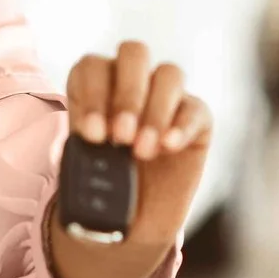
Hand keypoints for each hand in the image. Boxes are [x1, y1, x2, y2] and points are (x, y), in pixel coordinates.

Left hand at [53, 42, 213, 277]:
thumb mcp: (83, 175)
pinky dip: (182, 125)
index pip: (92, 66)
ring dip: (154, 111)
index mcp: (95, 88)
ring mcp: (167, 98)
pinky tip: (169, 147)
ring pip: (169, 74)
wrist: (134, 225)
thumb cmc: (104, 191)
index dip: (93, 94)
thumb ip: (82, 157)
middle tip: (121, 136)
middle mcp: (132, 84)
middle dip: (128, 93)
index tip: (92, 134)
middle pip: (134, 53)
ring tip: (143, 151)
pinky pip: (195, 107)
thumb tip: (90, 148)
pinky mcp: (196, 119)